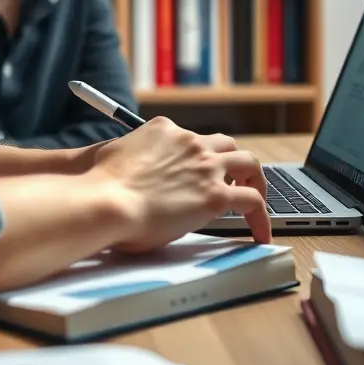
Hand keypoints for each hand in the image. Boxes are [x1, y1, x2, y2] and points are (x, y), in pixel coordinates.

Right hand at [83, 116, 270, 250]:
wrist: (107, 201)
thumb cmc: (102, 186)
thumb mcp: (116, 157)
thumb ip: (133, 160)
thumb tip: (134, 174)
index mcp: (163, 129)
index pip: (191, 138)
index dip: (197, 156)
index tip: (197, 173)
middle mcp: (189, 141)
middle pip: (225, 144)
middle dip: (232, 162)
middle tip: (232, 182)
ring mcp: (206, 166)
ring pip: (248, 164)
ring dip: (255, 181)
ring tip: (256, 201)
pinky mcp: (216, 195)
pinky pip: (252, 202)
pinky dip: (261, 217)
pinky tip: (260, 234)